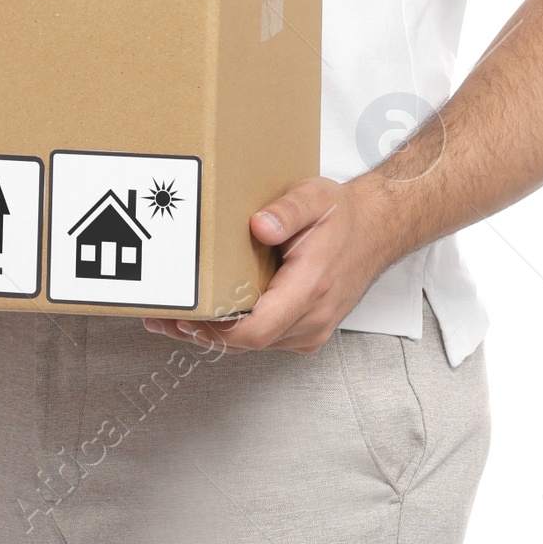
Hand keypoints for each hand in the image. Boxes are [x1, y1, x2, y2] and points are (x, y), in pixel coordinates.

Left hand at [142, 175, 398, 355]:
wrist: (376, 230)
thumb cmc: (343, 218)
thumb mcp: (315, 198)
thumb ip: (287, 211)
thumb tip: (260, 225)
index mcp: (311, 286)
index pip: (257, 330)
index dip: (216, 332)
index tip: (187, 319)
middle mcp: (313, 316)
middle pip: (247, 343)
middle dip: (204, 334)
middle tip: (166, 318)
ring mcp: (311, 328)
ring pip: (254, 345)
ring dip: (215, 335)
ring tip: (178, 319)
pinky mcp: (306, 331)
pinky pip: (264, 340)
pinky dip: (235, 333)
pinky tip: (212, 318)